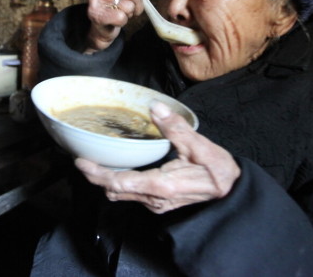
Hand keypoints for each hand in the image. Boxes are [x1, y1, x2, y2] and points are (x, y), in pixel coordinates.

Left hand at [75, 102, 240, 213]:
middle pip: (114, 191)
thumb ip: (176, 127)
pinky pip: (132, 195)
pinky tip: (119, 168)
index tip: (81, 162)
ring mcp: (156, 204)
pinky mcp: (159, 203)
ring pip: (122, 195)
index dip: (97, 174)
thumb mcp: (200, 146)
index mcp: (160, 185)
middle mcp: (154, 199)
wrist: (231, 194)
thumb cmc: (218, 172)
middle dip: (96, 177)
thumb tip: (156, 107)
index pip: (119, 183)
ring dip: (107, 181)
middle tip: (83, 160)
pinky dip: (119, 183)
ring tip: (96, 163)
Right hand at [85, 0, 150, 52]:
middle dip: (139, 4)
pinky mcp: (94, 14)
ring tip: (120, 12)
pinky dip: (122, 21)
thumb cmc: (118, 4)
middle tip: (131, 7)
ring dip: (129, 13)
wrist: (101, 24)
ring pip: (129, 7)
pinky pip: (121, 18)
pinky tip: (114, 20)